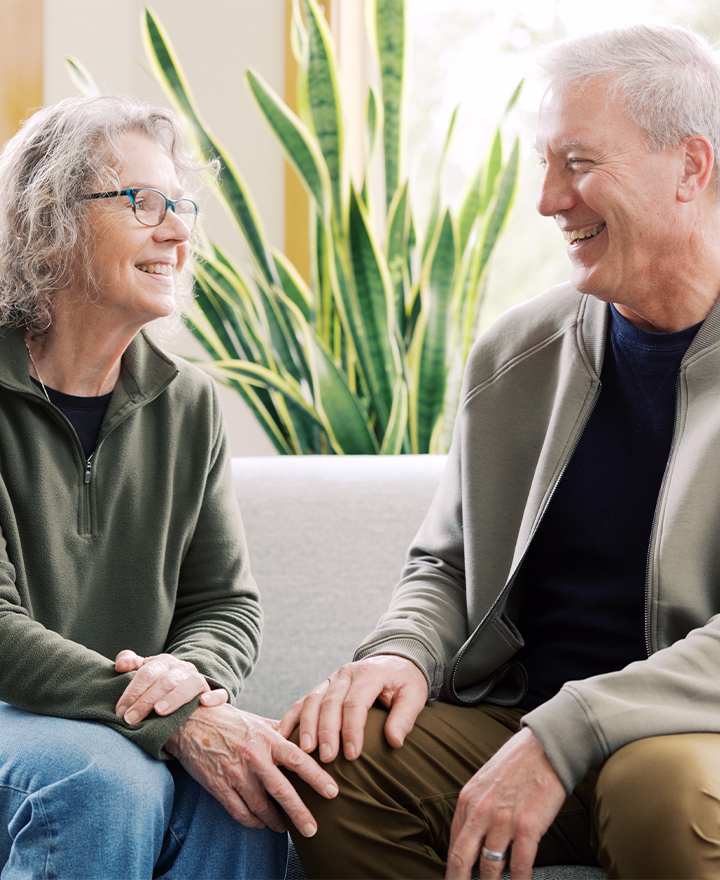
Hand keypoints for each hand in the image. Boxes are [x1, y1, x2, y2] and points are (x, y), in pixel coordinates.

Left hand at [115, 650, 227, 723]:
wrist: (184, 682)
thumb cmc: (158, 680)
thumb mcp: (144, 670)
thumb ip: (131, 664)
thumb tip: (120, 665)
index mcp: (164, 662)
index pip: (147, 673)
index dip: (133, 691)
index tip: (120, 710)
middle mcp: (183, 669)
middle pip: (165, 681)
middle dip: (146, 700)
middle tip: (130, 719)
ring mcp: (199, 680)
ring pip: (191, 684)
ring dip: (175, 697)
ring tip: (160, 711)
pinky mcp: (212, 692)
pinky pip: (220, 693)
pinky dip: (214, 697)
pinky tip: (204, 703)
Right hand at [165, 703, 338, 833]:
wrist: (192, 723)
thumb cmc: (232, 722)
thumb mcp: (260, 721)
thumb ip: (283, 731)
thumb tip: (308, 736)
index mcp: (268, 739)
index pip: (298, 759)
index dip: (317, 777)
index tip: (333, 791)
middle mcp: (254, 757)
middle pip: (282, 790)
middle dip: (300, 813)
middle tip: (313, 829)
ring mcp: (236, 773)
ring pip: (261, 807)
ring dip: (276, 821)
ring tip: (285, 827)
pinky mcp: (219, 786)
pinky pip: (240, 812)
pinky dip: (253, 822)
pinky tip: (261, 823)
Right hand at [279, 655, 427, 761]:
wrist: (395, 660)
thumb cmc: (406, 682)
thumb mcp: (414, 695)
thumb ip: (404, 717)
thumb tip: (394, 741)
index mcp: (369, 673)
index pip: (355, 703)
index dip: (352, 730)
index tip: (352, 755)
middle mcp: (346, 673)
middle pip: (330, 702)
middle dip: (327, 732)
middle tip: (326, 758)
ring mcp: (332, 678)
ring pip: (313, 700)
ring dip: (307, 726)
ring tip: (305, 751)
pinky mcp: (323, 686)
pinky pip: (304, 700)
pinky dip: (293, 717)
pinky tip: (285, 736)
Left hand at [446, 728, 566, 879]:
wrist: (545, 748)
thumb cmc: (515, 764)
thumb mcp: (484, 782)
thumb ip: (474, 808)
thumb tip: (469, 838)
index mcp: (467, 800)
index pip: (453, 843)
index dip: (451, 868)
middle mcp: (481, 812)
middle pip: (462, 859)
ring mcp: (503, 821)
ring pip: (490, 867)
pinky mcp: (528, 828)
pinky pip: (519, 866)